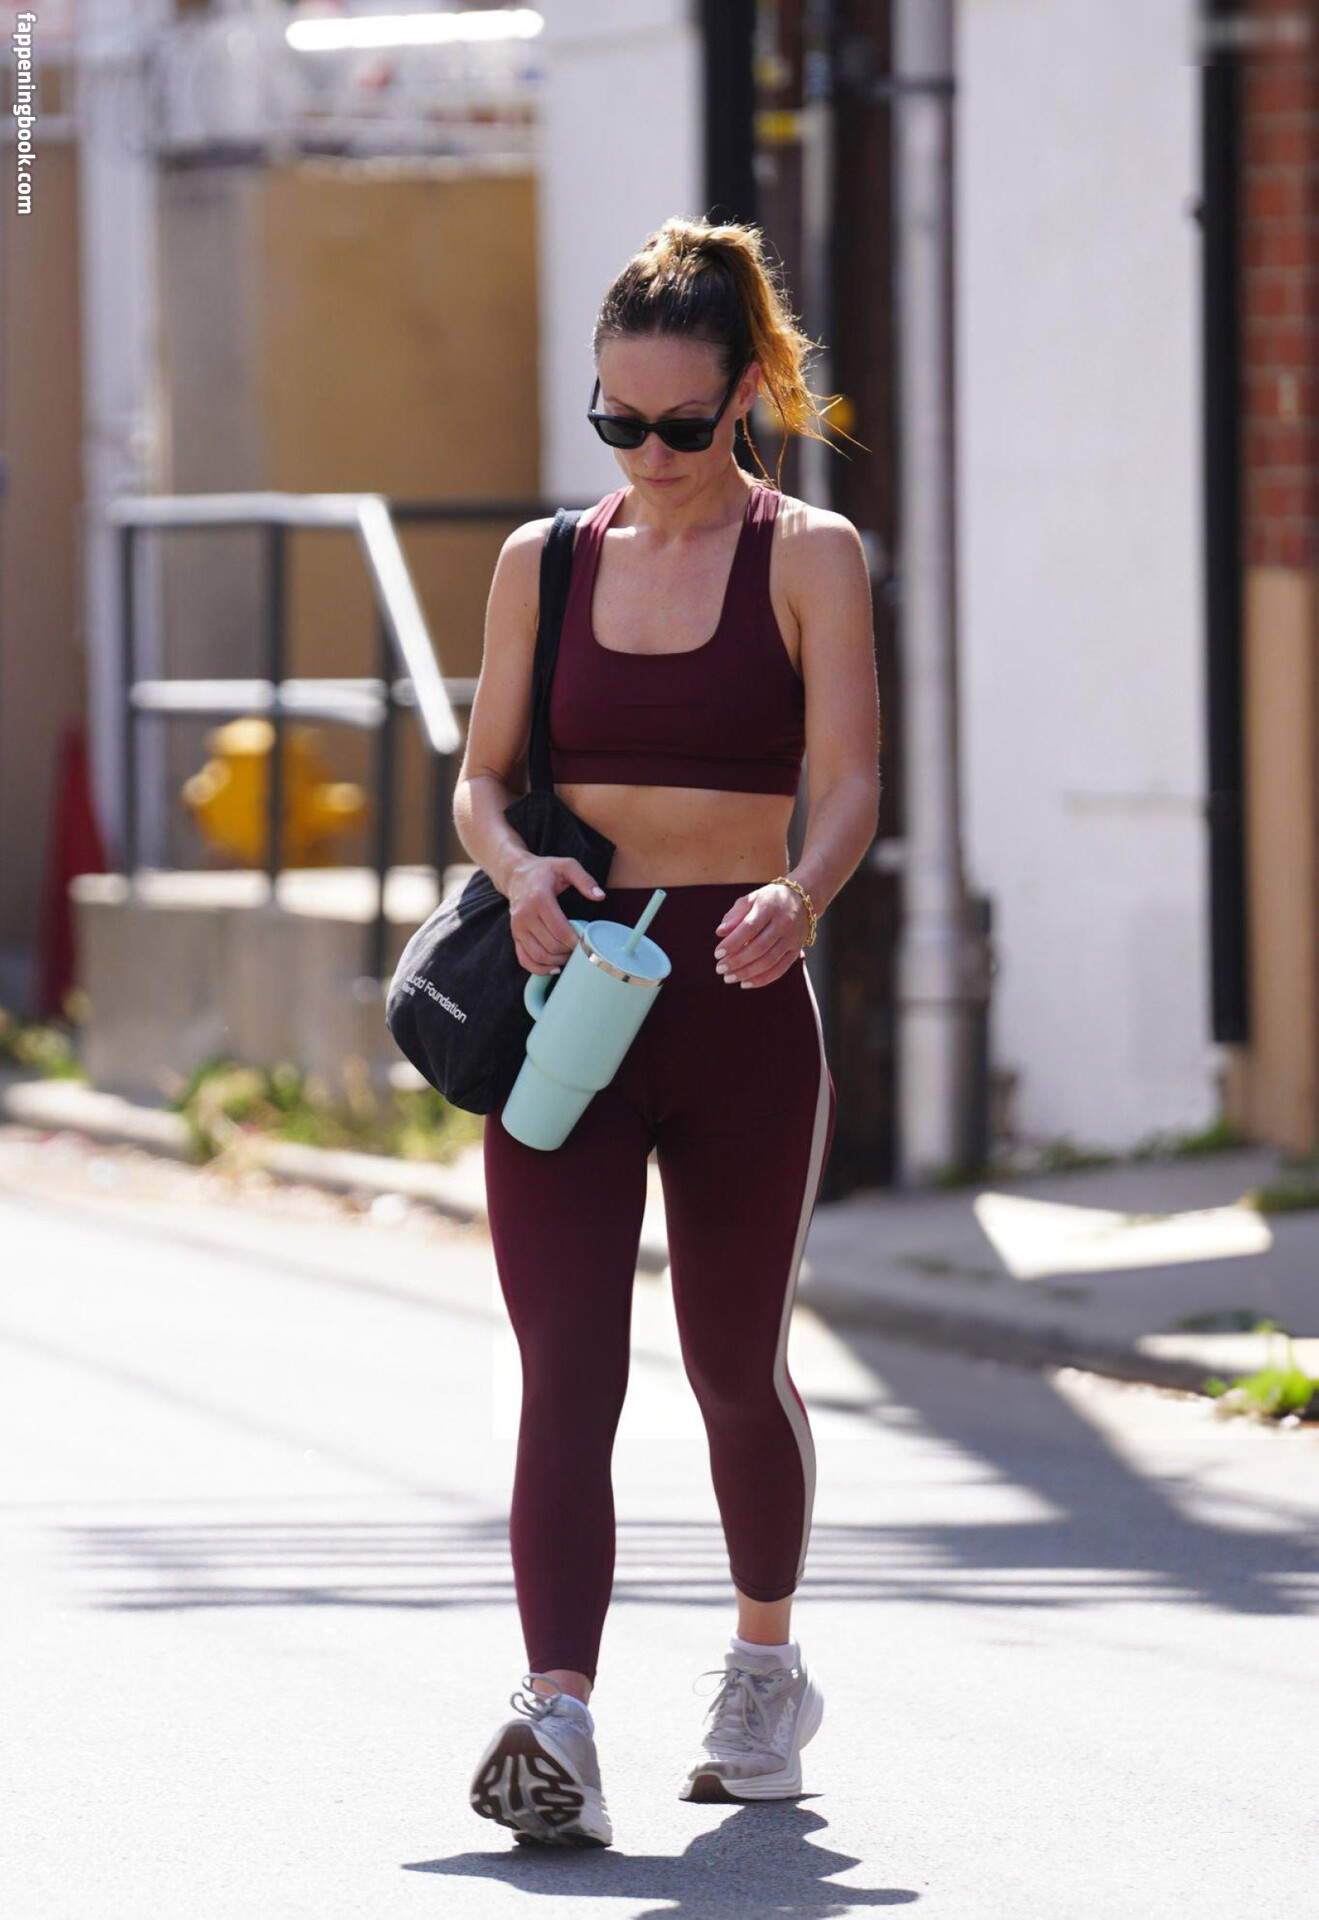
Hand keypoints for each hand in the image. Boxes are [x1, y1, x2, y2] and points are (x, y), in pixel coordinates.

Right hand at [507, 855, 604, 975]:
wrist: (516, 875)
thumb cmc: (544, 871)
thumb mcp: (566, 866)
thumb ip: (584, 880)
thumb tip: (600, 896)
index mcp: (538, 899)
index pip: (559, 929)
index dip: (575, 941)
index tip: (587, 943)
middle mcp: (524, 915)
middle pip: (551, 945)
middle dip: (569, 952)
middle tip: (582, 950)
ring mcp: (517, 927)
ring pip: (538, 956)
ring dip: (557, 962)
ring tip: (570, 956)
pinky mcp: (514, 935)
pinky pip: (524, 959)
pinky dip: (539, 969)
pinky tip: (554, 968)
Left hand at [712, 881, 809, 988]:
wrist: (802, 900)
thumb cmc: (769, 901)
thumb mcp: (751, 899)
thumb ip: (734, 915)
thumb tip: (720, 933)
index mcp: (769, 907)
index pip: (749, 928)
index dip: (732, 943)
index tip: (717, 954)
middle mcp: (783, 923)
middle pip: (759, 948)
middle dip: (737, 961)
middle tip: (720, 969)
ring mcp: (792, 938)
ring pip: (769, 961)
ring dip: (747, 973)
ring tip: (728, 978)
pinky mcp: (796, 950)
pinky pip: (780, 969)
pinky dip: (762, 979)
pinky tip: (745, 983)